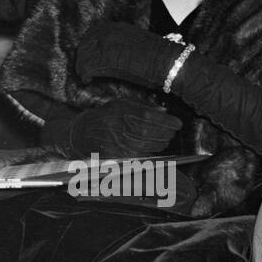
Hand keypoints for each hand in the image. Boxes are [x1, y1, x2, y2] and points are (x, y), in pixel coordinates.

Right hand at [56, 98, 181, 156]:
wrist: (83, 133)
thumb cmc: (105, 116)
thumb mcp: (122, 104)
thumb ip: (143, 106)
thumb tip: (163, 112)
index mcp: (123, 113)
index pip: (151, 118)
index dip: (168, 122)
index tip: (178, 123)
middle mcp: (122, 129)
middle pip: (153, 133)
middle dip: (167, 133)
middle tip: (173, 131)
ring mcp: (121, 144)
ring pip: (150, 146)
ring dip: (162, 143)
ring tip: (166, 139)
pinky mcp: (119, 157)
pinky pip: (142, 156)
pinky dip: (152, 152)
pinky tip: (156, 147)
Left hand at [74, 21, 177, 89]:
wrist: (166, 61)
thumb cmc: (157, 56)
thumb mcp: (137, 43)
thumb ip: (122, 44)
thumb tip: (114, 55)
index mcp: (117, 26)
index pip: (93, 33)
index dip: (87, 46)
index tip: (87, 56)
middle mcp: (109, 32)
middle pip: (85, 43)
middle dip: (82, 57)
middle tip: (83, 69)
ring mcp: (107, 44)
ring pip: (84, 55)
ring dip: (82, 67)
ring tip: (86, 76)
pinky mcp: (106, 58)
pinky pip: (87, 66)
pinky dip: (84, 74)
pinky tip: (88, 80)